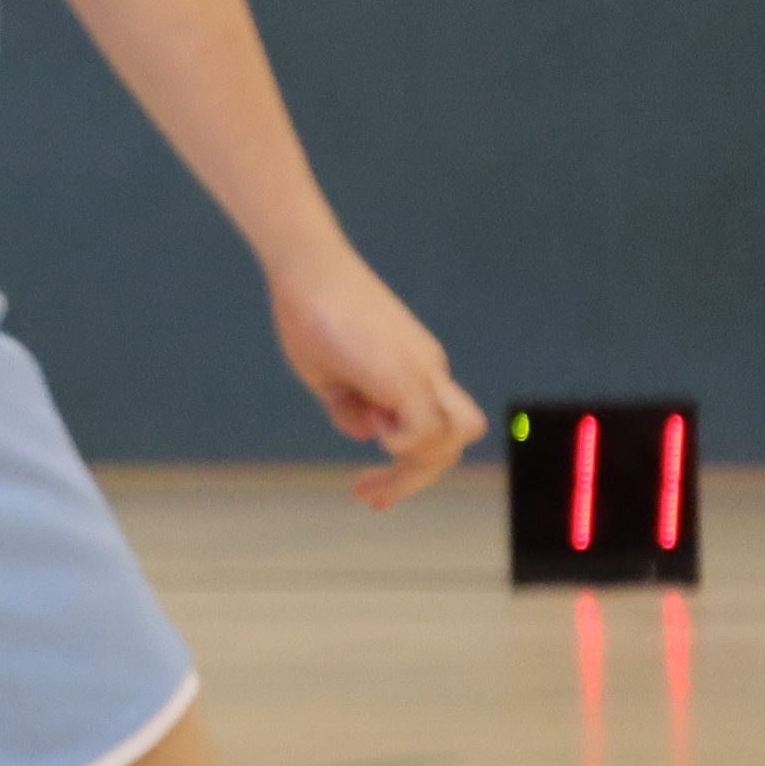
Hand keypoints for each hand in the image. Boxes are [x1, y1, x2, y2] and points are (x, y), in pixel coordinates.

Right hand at [268, 247, 483, 508]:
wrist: (308, 269)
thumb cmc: (309, 312)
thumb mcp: (326, 374)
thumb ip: (349, 406)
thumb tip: (367, 434)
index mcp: (413, 371)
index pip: (433, 430)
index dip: (405, 468)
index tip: (365, 489)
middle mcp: (428, 372)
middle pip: (453, 441)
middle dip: (413, 478)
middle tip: (367, 496)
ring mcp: (422, 371)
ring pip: (456, 436)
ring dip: (414, 461)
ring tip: (369, 462)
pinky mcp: (405, 373)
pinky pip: (427, 426)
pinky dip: (405, 441)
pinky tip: (374, 430)